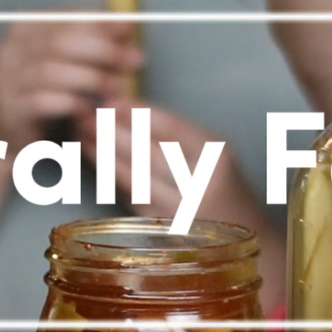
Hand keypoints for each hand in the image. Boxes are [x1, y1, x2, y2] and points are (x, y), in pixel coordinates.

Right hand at [0, 22, 141, 149]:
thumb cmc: (36, 97)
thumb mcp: (56, 65)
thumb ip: (82, 48)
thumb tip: (126, 33)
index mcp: (23, 29)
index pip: (65, 17)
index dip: (100, 21)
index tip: (131, 27)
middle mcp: (11, 49)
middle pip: (61, 41)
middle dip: (104, 49)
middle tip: (135, 60)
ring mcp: (7, 79)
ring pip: (53, 70)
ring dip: (92, 78)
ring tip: (119, 87)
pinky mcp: (10, 108)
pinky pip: (43, 102)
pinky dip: (71, 104)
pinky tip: (91, 110)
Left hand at [78, 98, 235, 219]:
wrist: (248, 232)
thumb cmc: (225, 185)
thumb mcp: (214, 152)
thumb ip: (176, 135)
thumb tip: (124, 111)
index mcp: (216, 154)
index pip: (170, 127)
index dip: (135, 112)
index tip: (109, 99)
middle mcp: (202, 183)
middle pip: (147, 152)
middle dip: (111, 132)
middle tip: (85, 115)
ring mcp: (184, 210)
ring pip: (136, 179)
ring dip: (105, 155)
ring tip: (84, 136)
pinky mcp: (169, 230)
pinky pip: (134, 198)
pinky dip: (113, 178)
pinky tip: (99, 163)